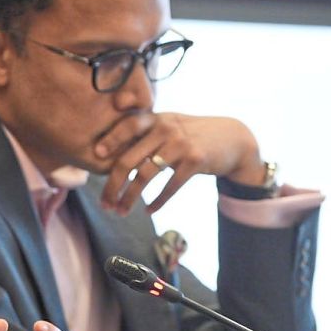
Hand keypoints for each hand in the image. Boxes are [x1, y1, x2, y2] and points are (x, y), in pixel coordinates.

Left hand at [92, 112, 264, 214]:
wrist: (234, 139)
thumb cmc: (192, 135)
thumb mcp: (169, 126)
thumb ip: (145, 136)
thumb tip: (110, 155)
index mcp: (156, 119)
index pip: (127, 126)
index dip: (111, 139)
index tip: (96, 156)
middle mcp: (166, 128)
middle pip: (128, 159)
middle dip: (113, 185)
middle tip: (104, 203)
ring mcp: (181, 144)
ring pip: (145, 175)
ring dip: (129, 197)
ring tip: (120, 211)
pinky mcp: (196, 160)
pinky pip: (170, 185)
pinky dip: (157, 201)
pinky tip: (148, 211)